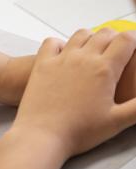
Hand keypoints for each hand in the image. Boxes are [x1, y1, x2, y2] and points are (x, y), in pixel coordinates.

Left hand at [11, 28, 135, 156]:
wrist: (42, 134)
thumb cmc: (78, 131)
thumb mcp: (116, 121)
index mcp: (104, 69)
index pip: (126, 40)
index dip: (134, 38)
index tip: (135, 43)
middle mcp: (83, 58)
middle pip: (104, 34)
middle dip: (114, 37)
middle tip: (116, 48)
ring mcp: (61, 59)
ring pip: (80, 34)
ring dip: (90, 37)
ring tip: (93, 48)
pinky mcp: (42, 64)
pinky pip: (52, 42)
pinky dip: (60, 43)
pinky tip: (63, 53)